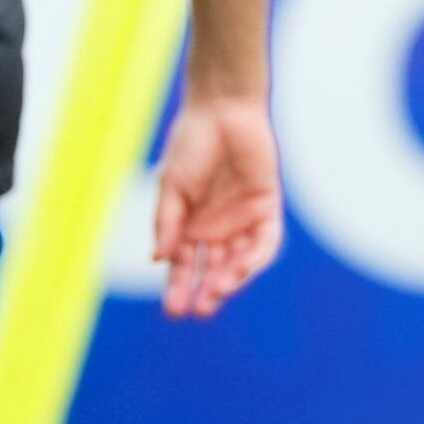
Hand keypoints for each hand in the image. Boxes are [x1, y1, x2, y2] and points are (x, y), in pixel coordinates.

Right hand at [151, 89, 284, 318]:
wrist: (222, 111)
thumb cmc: (190, 145)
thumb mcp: (171, 187)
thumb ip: (167, 223)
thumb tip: (157, 261)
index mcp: (188, 226)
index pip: (184, 266)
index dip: (179, 288)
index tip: (173, 311)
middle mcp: (216, 228)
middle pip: (213, 270)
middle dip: (207, 291)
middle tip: (200, 309)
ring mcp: (242, 219)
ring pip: (239, 260)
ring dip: (230, 278)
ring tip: (218, 291)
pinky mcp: (266, 208)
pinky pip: (265, 240)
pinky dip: (256, 257)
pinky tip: (243, 269)